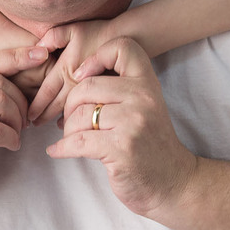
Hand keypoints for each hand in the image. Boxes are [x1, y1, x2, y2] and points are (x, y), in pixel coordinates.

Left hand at [29, 20, 115, 123]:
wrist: (128, 38)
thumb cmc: (98, 32)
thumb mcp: (73, 29)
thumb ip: (53, 36)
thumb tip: (37, 50)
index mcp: (65, 68)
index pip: (46, 93)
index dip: (36, 106)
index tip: (29, 115)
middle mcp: (75, 82)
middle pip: (56, 106)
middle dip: (43, 117)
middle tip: (33, 126)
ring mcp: (91, 90)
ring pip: (72, 111)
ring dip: (61, 121)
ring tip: (50, 129)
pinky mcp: (104, 94)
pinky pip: (88, 112)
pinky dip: (80, 121)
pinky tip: (75, 126)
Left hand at [45, 37, 196, 217]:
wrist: (172, 182)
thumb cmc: (150, 143)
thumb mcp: (144, 105)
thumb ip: (120, 88)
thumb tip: (75, 74)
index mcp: (148, 83)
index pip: (121, 47)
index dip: (96, 57)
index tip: (83, 76)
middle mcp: (143, 97)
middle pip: (87, 85)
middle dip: (70, 105)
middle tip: (71, 119)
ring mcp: (133, 123)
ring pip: (79, 115)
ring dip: (67, 130)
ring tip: (71, 138)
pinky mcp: (122, 149)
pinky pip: (77, 142)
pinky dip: (62, 148)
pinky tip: (57, 151)